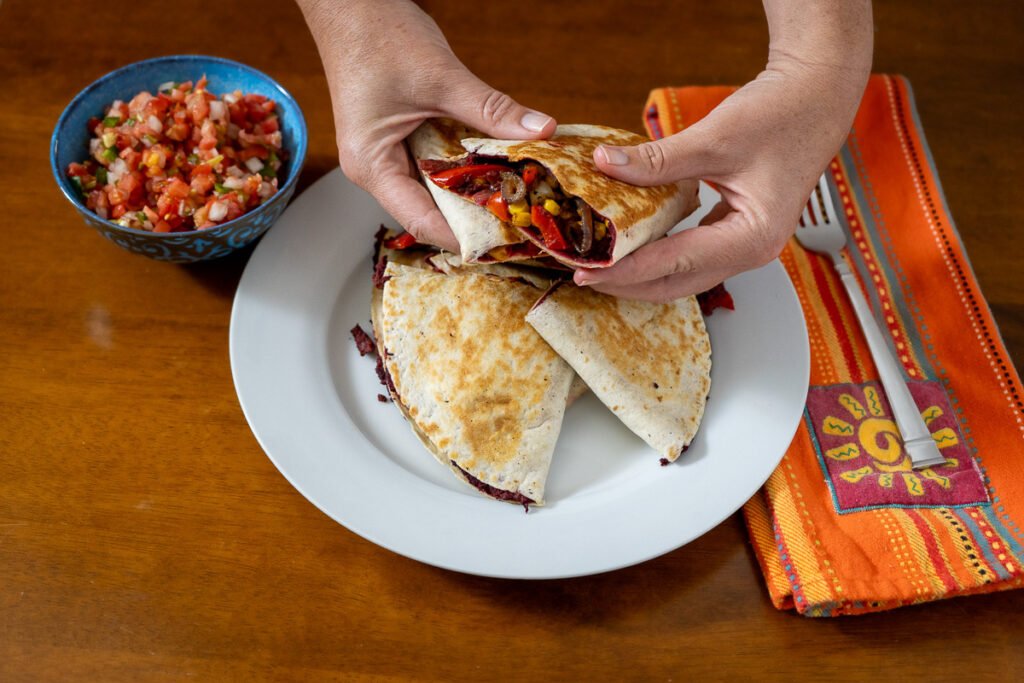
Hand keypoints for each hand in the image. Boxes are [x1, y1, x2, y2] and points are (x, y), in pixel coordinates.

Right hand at [298, 0, 555, 250]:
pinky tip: (495, 172)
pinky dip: (463, 170)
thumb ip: (491, 110)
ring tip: (515, 205)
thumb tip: (541, 130)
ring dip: (471, 195)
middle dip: (473, 220)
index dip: (464, 238)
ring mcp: (385, 156)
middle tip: (520, 227)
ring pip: (434, 190)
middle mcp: (375, 170)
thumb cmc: (378, 36)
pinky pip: (433, 167)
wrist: (350, 3)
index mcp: (372, 166)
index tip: (504, 246)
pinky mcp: (397, 140)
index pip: (422, 222)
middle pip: (429, 212)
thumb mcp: (442, 78)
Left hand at [575, 1, 872, 301]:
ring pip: (684, 274)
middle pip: (678, 284)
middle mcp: (752, 252)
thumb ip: (658, 160)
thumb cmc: (781, 114)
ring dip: (642, 273)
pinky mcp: (738, 231)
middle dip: (629, 284)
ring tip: (601, 266)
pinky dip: (659, 254)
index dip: (627, 271)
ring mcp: (746, 244)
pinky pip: (691, 254)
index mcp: (752, 238)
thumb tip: (605, 165)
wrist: (818, 96)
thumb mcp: (714, 138)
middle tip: (585, 276)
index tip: (589, 271)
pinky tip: (632, 246)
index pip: (675, 265)